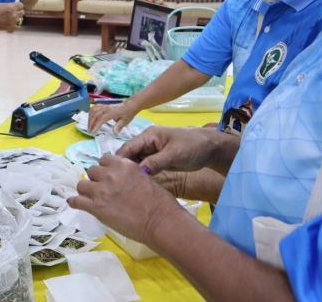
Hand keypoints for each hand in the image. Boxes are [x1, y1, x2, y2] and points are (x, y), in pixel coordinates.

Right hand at [0, 2, 23, 30]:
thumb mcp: (1, 5)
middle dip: (18, 11)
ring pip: (21, 19)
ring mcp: (14, 21)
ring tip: (12, 18)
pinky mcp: (12, 27)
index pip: (21, 5)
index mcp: (11, 7)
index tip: (16, 7)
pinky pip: (19, 26)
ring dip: (17, 18)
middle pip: (22, 12)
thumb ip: (9, 5)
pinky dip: (16, 25)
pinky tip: (12, 23)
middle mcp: (14, 14)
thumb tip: (13, 6)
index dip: (18, 5)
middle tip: (13, 12)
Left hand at [68, 154, 191, 244]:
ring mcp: (101, 190)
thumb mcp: (144, 177)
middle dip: (96, 179)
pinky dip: (75, 202)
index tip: (107, 176)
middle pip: (91, 171)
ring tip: (90, 198)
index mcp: (123, 165)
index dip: (104, 169)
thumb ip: (127, 175)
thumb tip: (119, 180)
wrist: (160, 221)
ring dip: (86, 190)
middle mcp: (110, 174)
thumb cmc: (159, 202)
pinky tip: (75, 203)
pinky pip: (76, 201)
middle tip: (102, 190)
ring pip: (82, 184)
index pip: (104, 159)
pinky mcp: (96, 207)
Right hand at [87, 101, 137, 135]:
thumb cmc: (127, 114)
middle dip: (91, 124)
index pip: (100, 119)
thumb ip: (119, 127)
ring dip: (89, 119)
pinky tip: (90, 118)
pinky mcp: (103, 106)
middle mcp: (105, 108)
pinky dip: (90, 113)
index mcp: (110, 112)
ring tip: (89, 126)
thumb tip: (114, 133)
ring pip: (93, 111)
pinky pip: (94, 108)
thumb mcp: (125, 121)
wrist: (129, 106)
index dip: (95, 126)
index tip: (92, 132)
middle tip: (89, 131)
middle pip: (95, 116)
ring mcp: (103, 106)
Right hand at [117, 126, 235, 175]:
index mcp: (149, 135)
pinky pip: (144, 168)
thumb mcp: (175, 154)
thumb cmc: (193, 146)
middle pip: (129, 155)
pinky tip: (136, 185)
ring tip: (124, 186)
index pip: (129, 147)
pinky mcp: (157, 161)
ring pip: (135, 163)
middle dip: (122, 167)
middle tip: (116, 183)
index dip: (119, 159)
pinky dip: (140, 175)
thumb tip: (140, 172)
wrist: (210, 149)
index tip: (111, 173)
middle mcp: (147, 143)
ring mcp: (152, 152)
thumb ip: (157, 162)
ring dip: (131, 172)